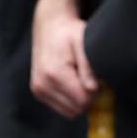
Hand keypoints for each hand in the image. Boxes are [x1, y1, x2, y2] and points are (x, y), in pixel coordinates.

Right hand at [29, 0, 97, 117]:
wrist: (50, 26)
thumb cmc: (69, 32)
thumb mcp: (82, 41)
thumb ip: (88, 65)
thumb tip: (93, 89)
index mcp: (54, 72)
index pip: (82, 101)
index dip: (96, 94)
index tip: (99, 79)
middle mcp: (42, 84)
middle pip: (77, 109)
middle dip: (88, 97)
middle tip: (91, 78)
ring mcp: (38, 89)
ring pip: (69, 111)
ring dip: (79, 99)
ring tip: (80, 78)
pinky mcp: (38, 91)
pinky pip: (61, 107)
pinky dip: (70, 99)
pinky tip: (71, 81)